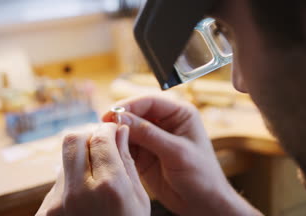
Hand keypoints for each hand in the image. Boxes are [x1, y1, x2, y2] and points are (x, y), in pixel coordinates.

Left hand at [36, 123, 149, 215]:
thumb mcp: (138, 200)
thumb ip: (127, 162)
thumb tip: (121, 131)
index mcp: (110, 188)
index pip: (100, 137)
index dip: (107, 128)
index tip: (112, 129)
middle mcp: (78, 192)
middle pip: (73, 139)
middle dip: (88, 136)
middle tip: (101, 144)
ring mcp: (57, 204)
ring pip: (64, 161)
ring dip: (80, 160)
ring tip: (96, 178)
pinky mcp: (45, 213)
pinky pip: (57, 183)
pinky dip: (72, 182)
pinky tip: (85, 198)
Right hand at [102, 96, 261, 215]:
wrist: (203, 203)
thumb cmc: (201, 175)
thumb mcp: (177, 152)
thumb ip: (149, 134)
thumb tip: (122, 118)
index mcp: (180, 114)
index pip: (150, 101)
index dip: (130, 105)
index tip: (112, 113)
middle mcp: (165, 122)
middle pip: (136, 113)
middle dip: (120, 119)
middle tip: (103, 126)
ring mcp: (153, 138)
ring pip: (129, 129)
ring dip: (116, 133)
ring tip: (102, 138)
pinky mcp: (144, 154)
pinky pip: (127, 145)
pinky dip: (117, 146)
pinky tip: (109, 150)